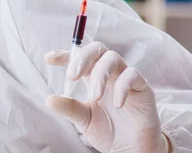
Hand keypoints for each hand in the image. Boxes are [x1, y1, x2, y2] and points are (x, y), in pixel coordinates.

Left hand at [45, 42, 170, 152]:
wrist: (131, 149)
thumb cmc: (108, 130)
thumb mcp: (83, 119)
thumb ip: (68, 107)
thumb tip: (48, 99)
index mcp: (92, 77)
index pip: (79, 58)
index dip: (64, 55)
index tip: (48, 58)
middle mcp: (108, 73)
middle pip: (97, 49)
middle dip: (82, 57)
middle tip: (72, 76)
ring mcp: (125, 78)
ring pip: (113, 58)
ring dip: (100, 74)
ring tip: (95, 96)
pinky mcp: (143, 88)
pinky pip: (133, 75)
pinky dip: (122, 87)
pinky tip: (116, 104)